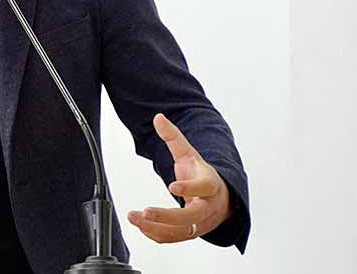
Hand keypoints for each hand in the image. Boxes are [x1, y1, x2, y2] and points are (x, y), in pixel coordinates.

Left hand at [127, 113, 231, 243]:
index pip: (204, 187)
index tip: (173, 186)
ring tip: (135, 217)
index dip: (190, 187)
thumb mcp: (190, 153)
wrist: (221, 199)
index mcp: (211, 184)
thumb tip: (158, 118)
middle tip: (146, 211)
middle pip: (192, 217)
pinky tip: (142, 226)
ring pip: (181, 231)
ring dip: (156, 227)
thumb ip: (173, 137)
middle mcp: (208, 207)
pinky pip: (174, 238)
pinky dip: (157, 234)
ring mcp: (201, 223)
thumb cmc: (203, 175)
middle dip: (168, 216)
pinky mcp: (192, 233)